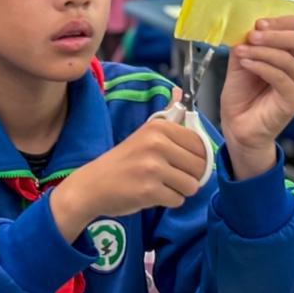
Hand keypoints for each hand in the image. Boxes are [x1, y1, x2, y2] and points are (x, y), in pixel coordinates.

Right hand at [50, 92, 207, 242]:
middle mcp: (157, 144)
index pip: (200, 145)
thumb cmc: (123, 160)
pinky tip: (151, 194)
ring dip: (179, 190)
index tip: (179, 161)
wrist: (92, 184)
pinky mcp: (149, 191)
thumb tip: (180, 91)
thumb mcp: (144, 133)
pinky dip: (168, 201)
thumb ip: (167, 115)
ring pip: (192, 186)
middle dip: (188, 176)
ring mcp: (153, 168)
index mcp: (159, 127)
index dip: (195, 157)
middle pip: (200, 167)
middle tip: (167, 175)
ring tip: (160, 184)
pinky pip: (178, 200)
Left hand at [220, 16, 293, 178]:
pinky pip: (281, 77)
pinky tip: (247, 63)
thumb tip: (247, 26)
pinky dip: (262, 67)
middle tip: (252, 34)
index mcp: (293, 53)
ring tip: (241, 51)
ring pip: (288, 58)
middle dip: (273, 34)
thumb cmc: (243, 95)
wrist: (239, 125)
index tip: (257, 23)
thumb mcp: (241, 61)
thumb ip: (246, 44)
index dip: (277, 22)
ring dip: (262, 51)